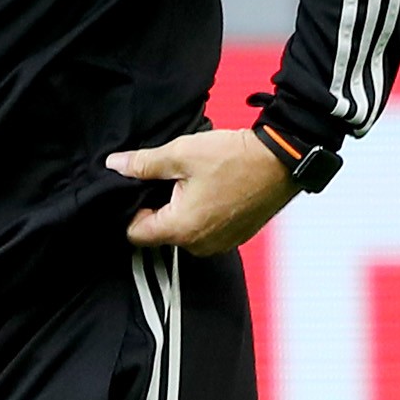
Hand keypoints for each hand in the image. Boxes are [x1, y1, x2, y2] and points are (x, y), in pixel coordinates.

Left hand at [108, 128, 297, 253]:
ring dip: (181, 211)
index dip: (131, 211)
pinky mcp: (236, 237)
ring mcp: (220, 243)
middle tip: (169, 180)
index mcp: (181, 229)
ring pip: (184, 232)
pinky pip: (206, 230)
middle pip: (160, 233)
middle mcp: (200, 245)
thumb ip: (143, 164)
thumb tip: (115, 166)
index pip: (135, 234)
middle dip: (158, 208)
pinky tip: (212, 190)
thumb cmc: (236, 158)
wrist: (284, 160)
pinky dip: (203, 214)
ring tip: (194, 182)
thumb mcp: (181, 154)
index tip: (139, 190)